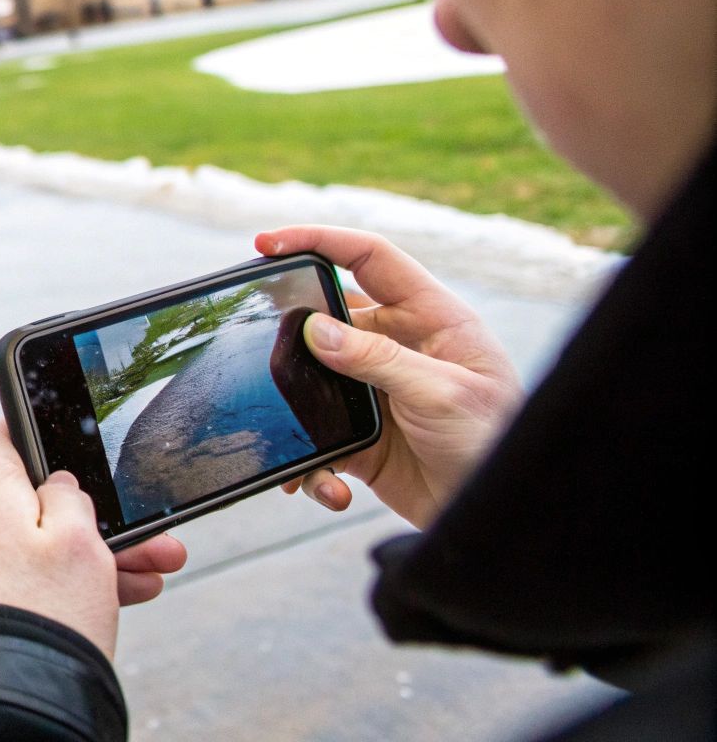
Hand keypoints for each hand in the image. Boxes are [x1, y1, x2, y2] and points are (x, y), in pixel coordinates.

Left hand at [0, 421, 187, 660]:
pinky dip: (62, 577)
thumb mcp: (80, 537)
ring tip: (152, 572)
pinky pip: (20, 569)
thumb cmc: (37, 612)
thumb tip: (59, 486)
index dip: (71, 446)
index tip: (107, 467)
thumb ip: (74, 494)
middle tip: (154, 537)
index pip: (23, 430)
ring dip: (93, 552)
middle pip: (38, 493)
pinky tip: (119, 592)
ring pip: (35, 536)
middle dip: (100, 517)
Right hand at [256, 226, 524, 528]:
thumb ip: (377, 358)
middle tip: (255, 338)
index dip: (320, 241)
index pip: (370, 258)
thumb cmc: (495, 442)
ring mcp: (377, 391)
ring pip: (313, 380)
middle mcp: (400, 347)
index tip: (269, 244)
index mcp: (431, 318)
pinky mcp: (362, 437)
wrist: (500, 514)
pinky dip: (311, 463)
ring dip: (294, 406)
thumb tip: (313, 329)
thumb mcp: (441, 393)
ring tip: (285, 428)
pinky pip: (318, 437)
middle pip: (329, 316)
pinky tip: (328, 486)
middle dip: (290, 329)